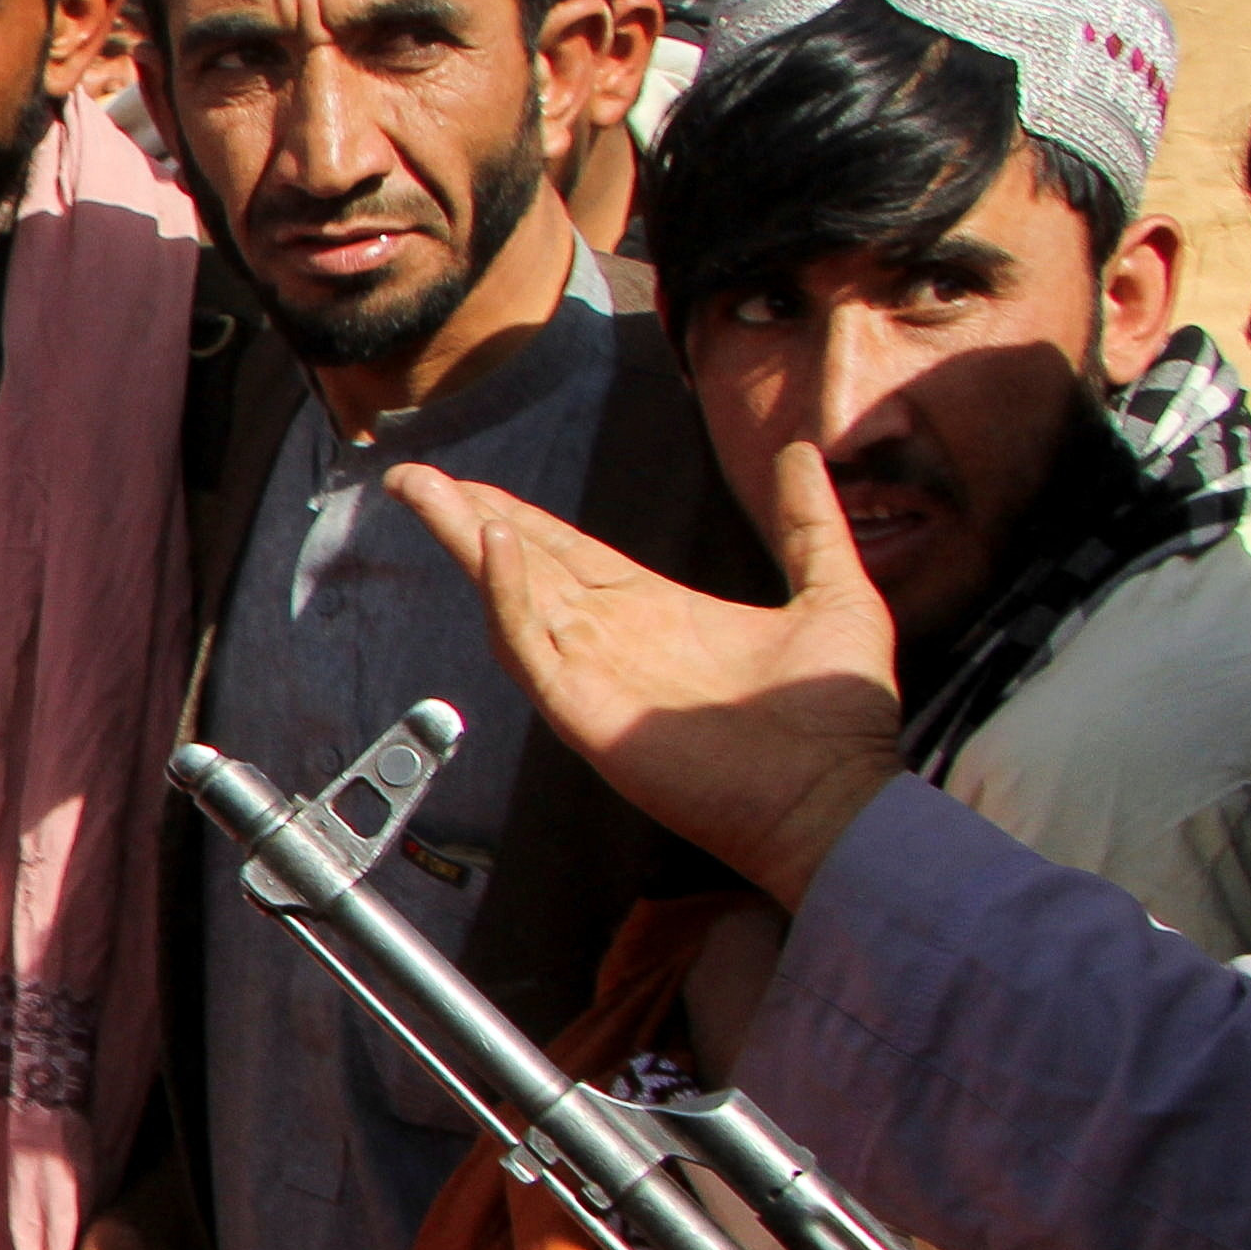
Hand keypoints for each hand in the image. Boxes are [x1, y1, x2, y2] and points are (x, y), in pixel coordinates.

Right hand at [387, 439, 902, 909]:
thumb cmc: (837, 716)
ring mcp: (590, 674)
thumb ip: (811, 523)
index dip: (515, 515)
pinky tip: (492, 546)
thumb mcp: (833, 591)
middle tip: (413, 477)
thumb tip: (803, 452)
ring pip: (511, 594)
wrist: (835, 797)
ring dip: (467, 540)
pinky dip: (507, 594)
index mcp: (651, 611)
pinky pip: (531, 645)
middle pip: (521, 563)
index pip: (564, 552)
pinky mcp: (584, 708)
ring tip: (425, 493)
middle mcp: (609, 638)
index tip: (469, 482)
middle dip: (466, 517)